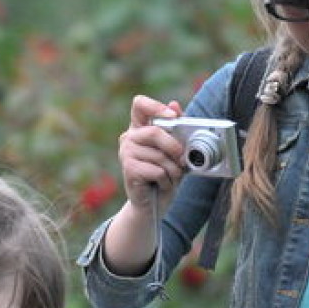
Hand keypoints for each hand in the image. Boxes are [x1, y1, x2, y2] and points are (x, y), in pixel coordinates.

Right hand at [118, 94, 186, 210]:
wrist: (153, 203)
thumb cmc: (164, 174)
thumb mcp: (175, 150)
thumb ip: (176, 128)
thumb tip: (175, 105)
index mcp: (140, 127)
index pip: (139, 104)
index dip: (155, 106)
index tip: (172, 116)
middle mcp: (129, 137)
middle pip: (154, 132)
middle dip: (174, 147)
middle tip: (182, 159)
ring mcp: (126, 152)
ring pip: (159, 155)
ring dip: (173, 170)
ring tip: (170, 177)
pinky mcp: (128, 169)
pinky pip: (157, 171)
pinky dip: (166, 180)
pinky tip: (162, 184)